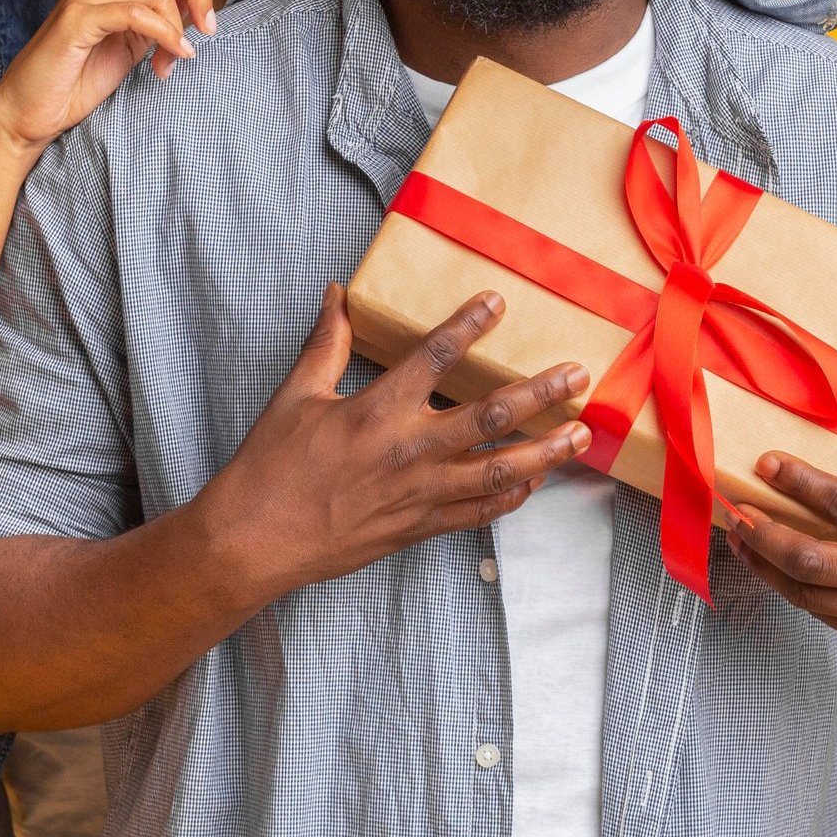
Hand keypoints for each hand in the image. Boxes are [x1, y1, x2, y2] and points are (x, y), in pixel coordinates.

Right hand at [0, 0, 216, 156]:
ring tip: (178, 57)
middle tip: (209, 26)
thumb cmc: (75, 77)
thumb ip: (154, 21)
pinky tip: (170, 60)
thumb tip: (190, 18)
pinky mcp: (79, 18)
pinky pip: (141, 13)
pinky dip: (168, 38)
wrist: (31, 113)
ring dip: (181, 26)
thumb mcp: (126, 45)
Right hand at [208, 285, 594, 598]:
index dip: (469, 325)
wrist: (256, 541)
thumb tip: (337, 295)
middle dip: (540, 393)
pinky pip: (479, 511)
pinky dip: (511, 496)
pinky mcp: (419, 527)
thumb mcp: (296, 395)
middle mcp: (409, 450)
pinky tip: (533, 481)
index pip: (434, 356)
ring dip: (546, 451)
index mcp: (377, 410)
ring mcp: (420, 493)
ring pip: (499, 469)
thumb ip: (325, 343)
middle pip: (490, 414)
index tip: (498, 303)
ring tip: (580, 435)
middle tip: (577, 374)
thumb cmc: (271, 468)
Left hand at [724, 390, 836, 697]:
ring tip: (740, 535)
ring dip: (766, 563)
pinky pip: (822, 615)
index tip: (767, 462)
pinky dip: (790, 589)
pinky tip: (773, 567)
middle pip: (812, 557)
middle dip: (766, 531)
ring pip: (807, 592)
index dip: (799, 482)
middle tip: (737, 505)